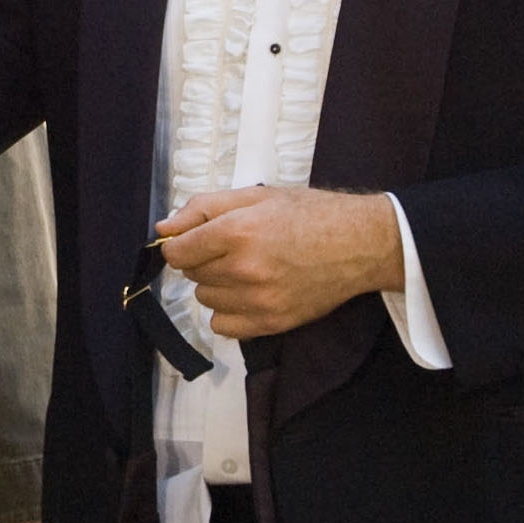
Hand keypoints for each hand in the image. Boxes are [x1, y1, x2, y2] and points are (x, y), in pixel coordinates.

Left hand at [154, 188, 404, 339]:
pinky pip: (224, 326)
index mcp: (237, 232)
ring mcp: (259, 300)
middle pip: (192, 275)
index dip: (180, 244)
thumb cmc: (309, 213)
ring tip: (246, 269)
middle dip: (203, 260)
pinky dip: (229, 311)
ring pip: (206, 299)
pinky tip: (249, 294)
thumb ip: (203, 208)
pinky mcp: (273, 323)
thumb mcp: (255, 196)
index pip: (177, 252)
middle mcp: (244, 269)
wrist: (359, 244)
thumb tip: (164, 228)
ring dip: (216, 285)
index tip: (192, 241)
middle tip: (233, 248)